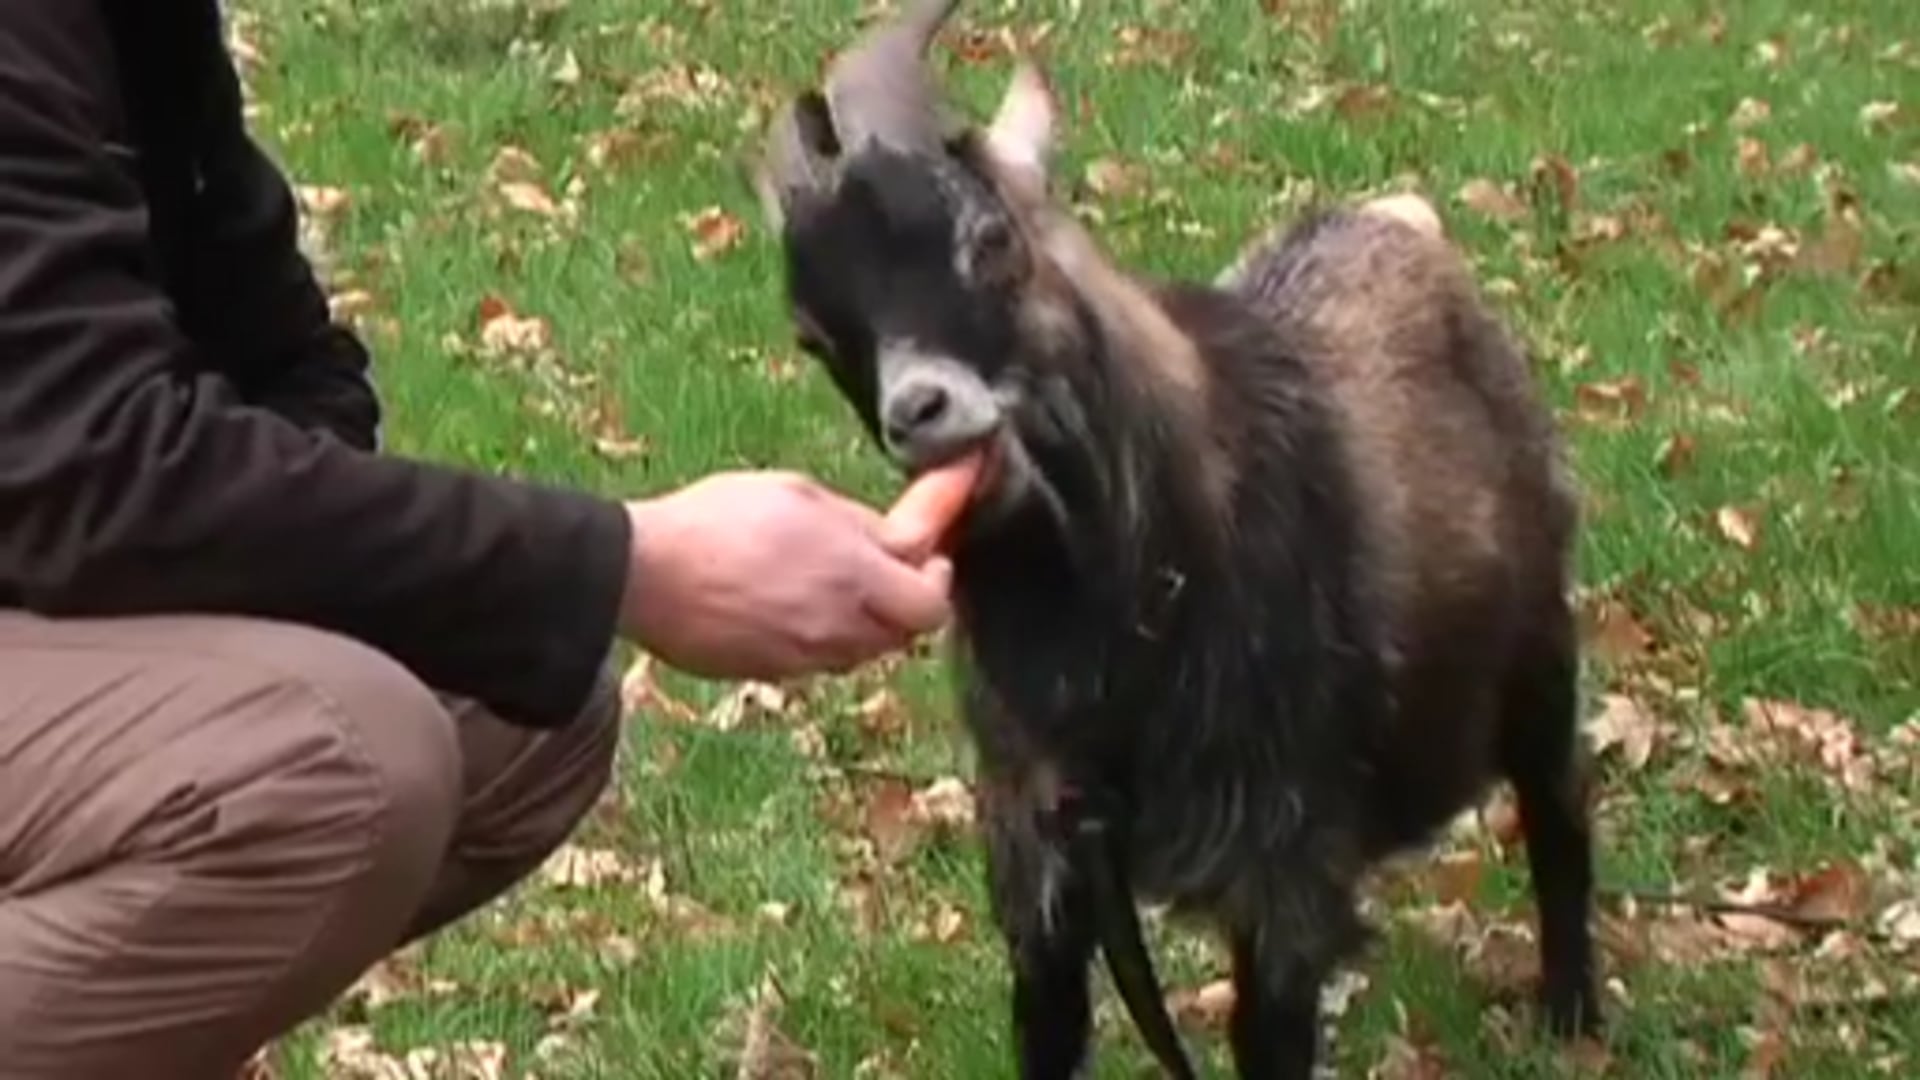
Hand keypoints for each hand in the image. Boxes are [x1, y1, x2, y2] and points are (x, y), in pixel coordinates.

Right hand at [617, 470, 953, 678]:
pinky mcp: (769, 676)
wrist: (642, 574)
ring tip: (832, 582)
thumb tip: (900, 538)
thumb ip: (860, 523)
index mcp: (854, 578)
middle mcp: (838, 631)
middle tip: (888, 566)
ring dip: (864, 620)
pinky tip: (789, 605)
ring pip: (861, 651)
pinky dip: (821, 637)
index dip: (937, 576)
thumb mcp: (798, 494)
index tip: (930, 553)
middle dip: (905, 599)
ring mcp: (803, 661)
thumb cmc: (717, 521)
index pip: (933, 604)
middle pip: (904, 633)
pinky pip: (817, 660)